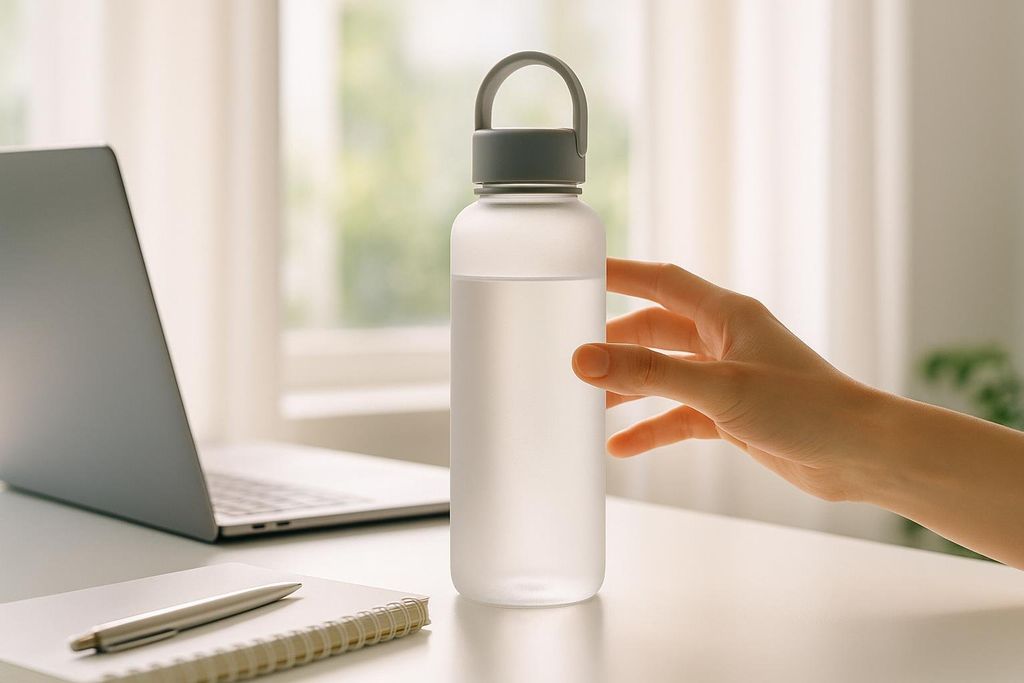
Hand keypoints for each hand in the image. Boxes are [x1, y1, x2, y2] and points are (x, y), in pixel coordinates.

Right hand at [572, 258, 887, 502]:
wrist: (860, 456)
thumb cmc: (807, 408)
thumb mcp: (720, 388)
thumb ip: (651, 374)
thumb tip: (585, 359)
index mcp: (727, 315)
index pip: (662, 282)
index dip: (622, 274)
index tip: (582, 271)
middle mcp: (726, 340)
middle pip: (656, 331)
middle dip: (616, 343)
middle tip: (575, 354)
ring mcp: (729, 379)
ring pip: (665, 376)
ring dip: (630, 389)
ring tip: (591, 405)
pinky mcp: (733, 415)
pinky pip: (680, 416)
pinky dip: (653, 429)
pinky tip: (623, 448)